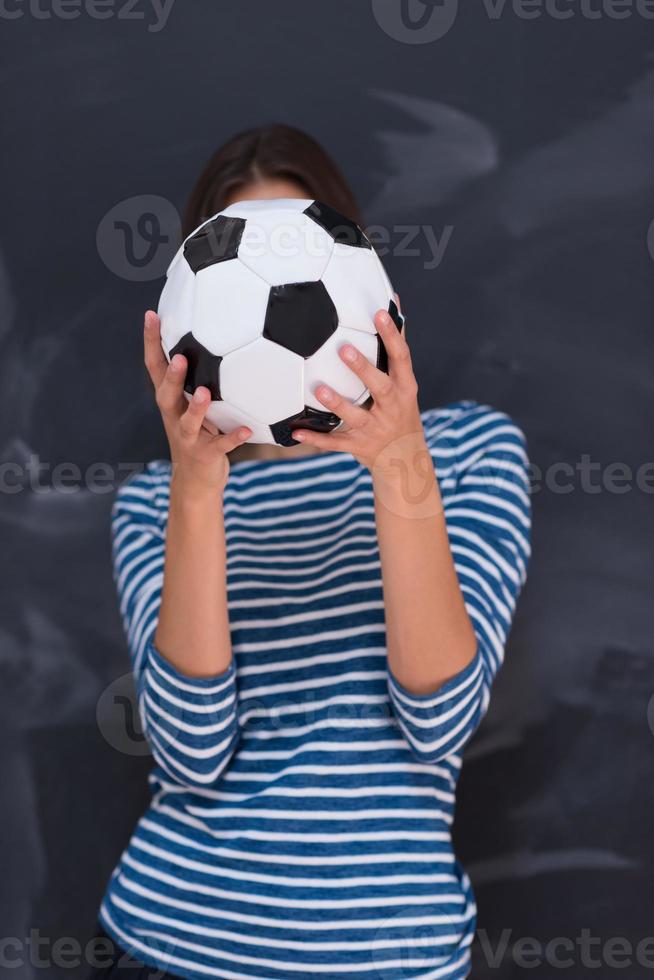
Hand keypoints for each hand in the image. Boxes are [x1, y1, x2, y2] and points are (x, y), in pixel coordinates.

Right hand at [143, 310, 250, 494]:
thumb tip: (216, 339)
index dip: (151, 343)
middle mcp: (175, 417)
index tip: (152, 315)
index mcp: (171, 401)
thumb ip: (198, 379)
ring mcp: (188, 438)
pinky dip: (233, 437)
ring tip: (204, 392)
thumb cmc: (198, 435)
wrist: (195, 481)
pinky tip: (246, 429)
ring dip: (196, 408)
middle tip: (178, 356)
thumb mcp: (192, 406)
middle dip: (171, 376)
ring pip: (188, 421)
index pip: (156, 368)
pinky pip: (220, 446)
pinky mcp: (205, 455)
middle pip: (166, 394)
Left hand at [291, 306, 426, 477]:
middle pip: (379, 386)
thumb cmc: (400, 408)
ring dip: (337, 404)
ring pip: (355, 416)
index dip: (392, 336)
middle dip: (363, 369)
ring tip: (320, 390)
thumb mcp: (405, 381)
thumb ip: (395, 346)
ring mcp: (375, 428)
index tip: (380, 314)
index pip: (401, 357)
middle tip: (344, 349)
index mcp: (404, 387)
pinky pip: (335, 443)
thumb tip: (393, 303)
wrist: (405, 457)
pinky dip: (316, 439)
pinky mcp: (358, 446)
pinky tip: (297, 432)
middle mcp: (392, 407)